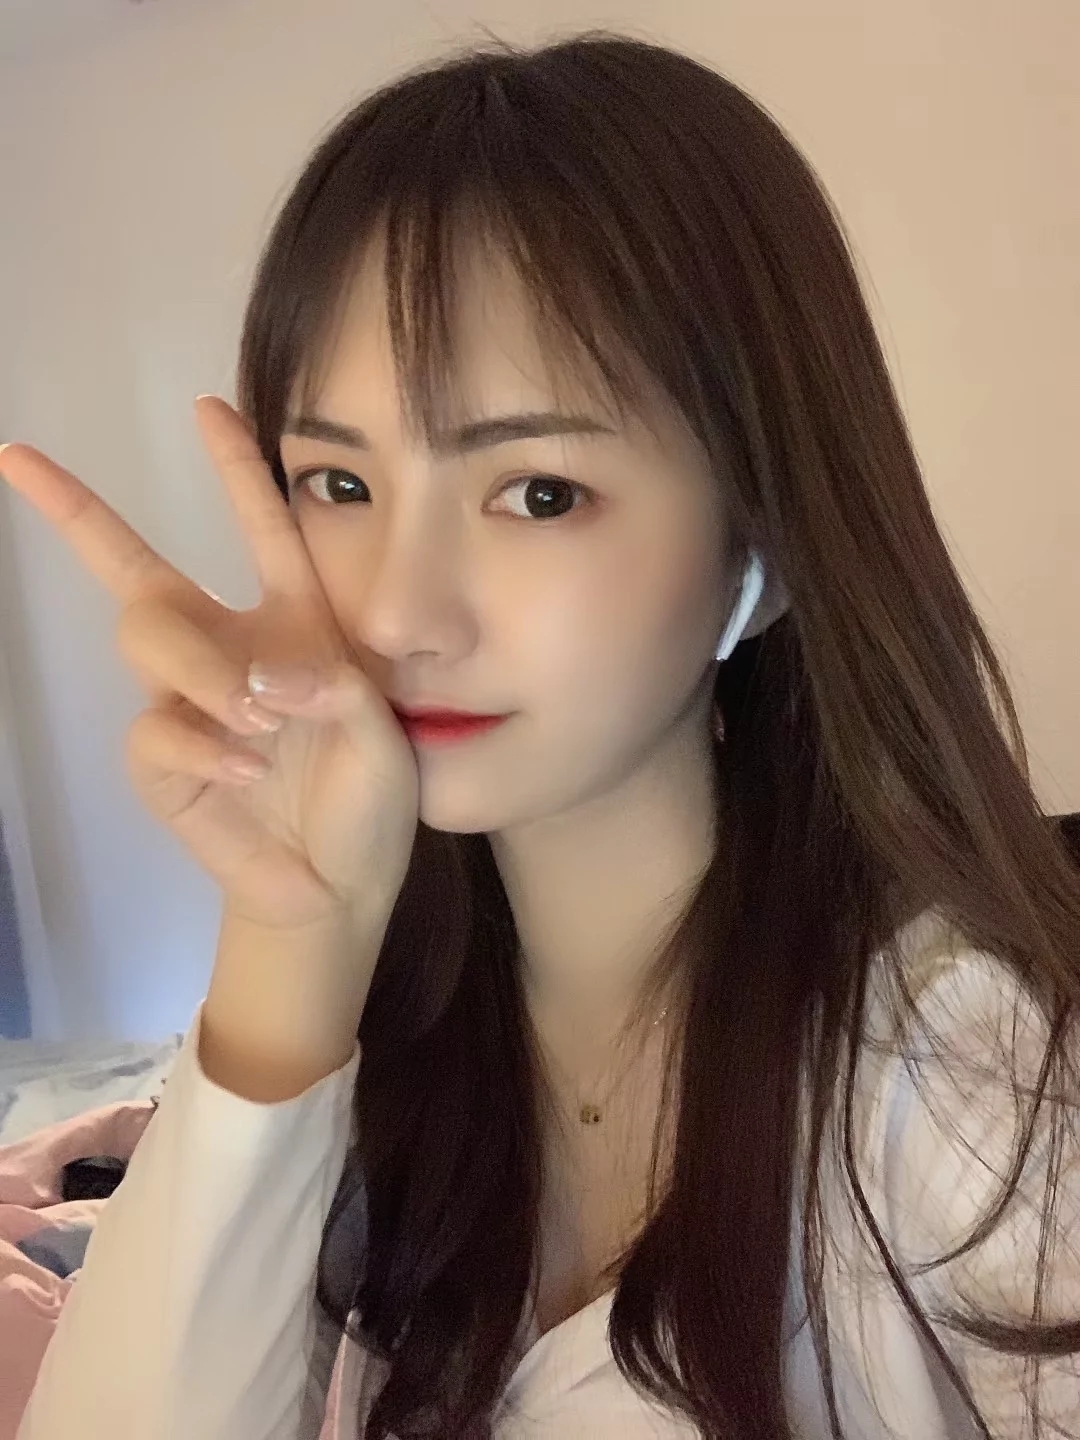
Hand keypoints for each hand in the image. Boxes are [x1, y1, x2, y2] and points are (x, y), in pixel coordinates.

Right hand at [0, 396, 419, 938]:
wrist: (342, 881)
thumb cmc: (368, 795)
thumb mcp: (379, 726)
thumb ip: (332, 683)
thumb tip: (265, 671)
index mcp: (289, 621)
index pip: (259, 527)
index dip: (234, 466)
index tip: (208, 403)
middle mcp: (225, 648)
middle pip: (138, 573)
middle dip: (81, 514)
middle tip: (33, 471)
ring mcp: (184, 703)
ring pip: (145, 637)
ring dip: (206, 670)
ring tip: (261, 716)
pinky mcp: (161, 764)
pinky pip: (155, 728)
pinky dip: (204, 741)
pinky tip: (248, 765)